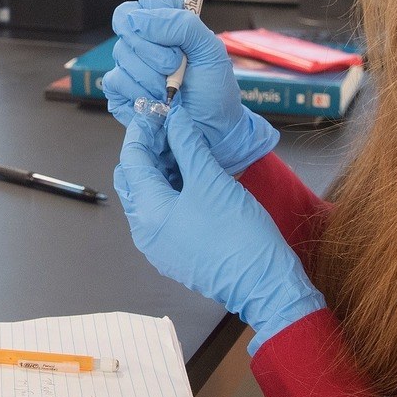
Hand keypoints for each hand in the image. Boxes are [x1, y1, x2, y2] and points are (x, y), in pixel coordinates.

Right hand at [102, 0, 278, 175]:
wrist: (212, 132)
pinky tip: (155, 102)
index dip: (156, 11)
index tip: (174, 32)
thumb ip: (184, 25)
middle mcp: (144, 40)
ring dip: (152, 76)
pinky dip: (139, 93)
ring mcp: (128, 64)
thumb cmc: (214, 92)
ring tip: (171, 91)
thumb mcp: (211, 52)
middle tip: (176, 65)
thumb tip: (140, 19)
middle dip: (155, 48)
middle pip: (126, 21)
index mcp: (168, 24)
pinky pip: (116, 80)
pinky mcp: (118, 90)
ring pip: (122, 53)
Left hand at [115, 107, 324, 353]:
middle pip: (134, 179)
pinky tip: (190, 174)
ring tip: (183, 146)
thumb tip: (175, 119)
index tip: (156, 111)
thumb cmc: (239, 234)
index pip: (131, 161)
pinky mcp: (175, 252)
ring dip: (161, 170)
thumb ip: (188, 146)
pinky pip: (163, 214)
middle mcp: (144, 231)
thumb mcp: (212, 180)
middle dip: (149, 150)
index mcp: (147, 212)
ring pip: (148, 197)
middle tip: (171, 127)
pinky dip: (170, 191)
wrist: (264, 285)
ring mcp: (158, 245)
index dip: (142, 132)